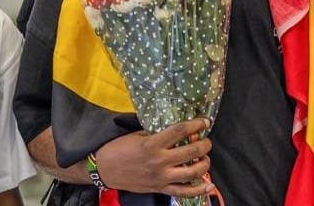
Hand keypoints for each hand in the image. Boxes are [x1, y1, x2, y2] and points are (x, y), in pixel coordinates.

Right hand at [95, 118, 212, 197]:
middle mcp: (159, 161)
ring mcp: (161, 177)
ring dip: (204, 164)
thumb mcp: (136, 135)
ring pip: (192, 173)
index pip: (180, 131)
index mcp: (152, 144)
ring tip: (205, 158)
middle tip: (206, 141)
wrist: (105, 169)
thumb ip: (156, 133)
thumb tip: (174, 130)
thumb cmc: (119, 149)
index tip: (205, 121)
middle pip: (191, 151)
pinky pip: (183, 192)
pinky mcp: (160, 189)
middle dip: (204, 145)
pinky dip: (198, 190)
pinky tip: (208, 186)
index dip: (196, 124)